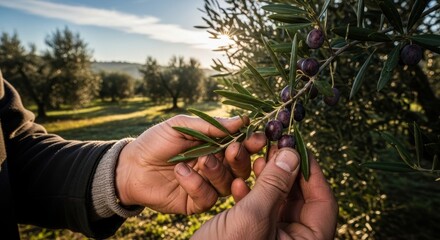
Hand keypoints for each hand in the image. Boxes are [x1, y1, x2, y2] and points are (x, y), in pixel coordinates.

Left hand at [115, 115, 265, 214]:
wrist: (130, 166)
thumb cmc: (156, 142)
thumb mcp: (182, 126)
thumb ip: (212, 125)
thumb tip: (242, 119)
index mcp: (215, 147)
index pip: (241, 146)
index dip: (251, 142)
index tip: (257, 138)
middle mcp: (215, 167)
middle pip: (241, 168)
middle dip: (240, 159)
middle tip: (233, 150)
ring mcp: (206, 185)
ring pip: (227, 184)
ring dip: (217, 171)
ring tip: (201, 160)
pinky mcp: (195, 202)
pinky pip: (208, 198)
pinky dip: (197, 185)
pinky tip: (181, 173)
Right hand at [193, 147, 337, 239]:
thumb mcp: (253, 215)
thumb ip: (275, 184)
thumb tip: (293, 154)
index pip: (323, 202)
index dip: (312, 172)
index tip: (299, 147)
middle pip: (302, 199)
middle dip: (287, 172)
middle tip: (275, 147)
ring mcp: (274, 237)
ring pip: (280, 200)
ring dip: (269, 179)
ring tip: (257, 160)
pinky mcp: (255, 234)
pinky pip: (261, 209)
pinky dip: (252, 193)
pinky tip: (238, 183)